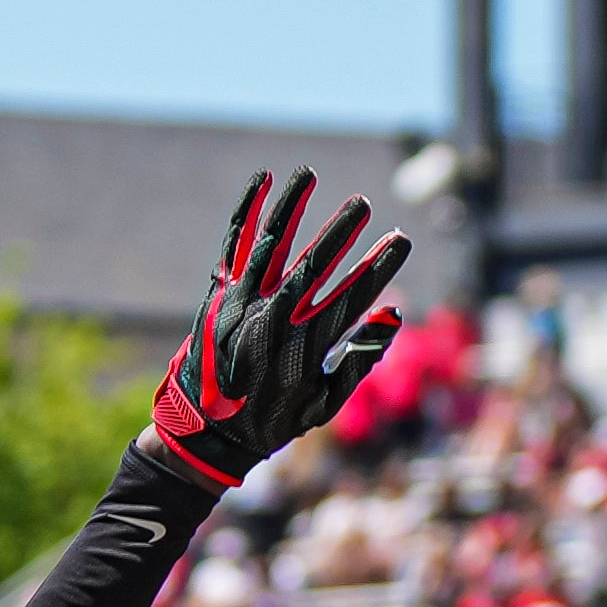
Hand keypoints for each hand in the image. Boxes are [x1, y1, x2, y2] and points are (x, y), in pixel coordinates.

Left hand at [142, 169, 409, 490]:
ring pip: (271, 244)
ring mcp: (243, 303)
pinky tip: (263, 181)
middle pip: (314, 265)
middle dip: (340, 230)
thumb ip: (360, 360)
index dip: (379, 267)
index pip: (352, 297)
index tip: (399, 240)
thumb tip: (393, 315)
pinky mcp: (220, 295)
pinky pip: (235, 245)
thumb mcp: (326, 403)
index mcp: (305, 348)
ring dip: (291, 207)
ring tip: (308, 174)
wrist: (207, 432)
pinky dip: (248, 211)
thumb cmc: (276, 418)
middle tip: (362, 203)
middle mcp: (274, 320)